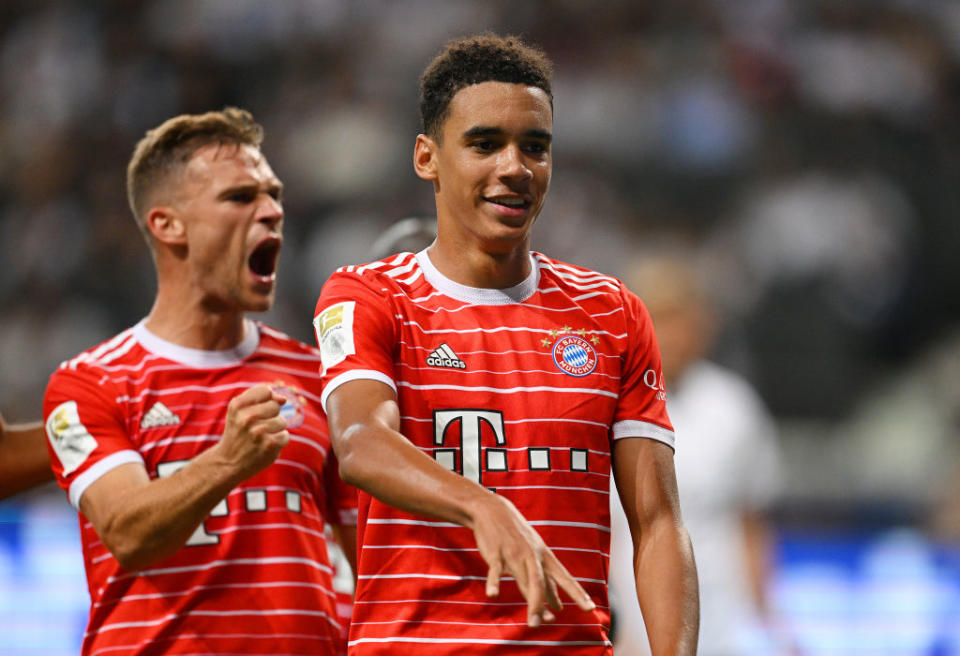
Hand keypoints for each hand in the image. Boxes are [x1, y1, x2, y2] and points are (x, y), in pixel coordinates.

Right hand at [215, 383, 289, 478]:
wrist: (227, 463)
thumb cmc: (238, 432)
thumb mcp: (240, 411)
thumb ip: (261, 398)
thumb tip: (283, 399)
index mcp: (237, 405)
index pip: (266, 390)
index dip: (266, 400)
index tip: (257, 411)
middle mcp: (247, 417)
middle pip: (276, 405)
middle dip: (271, 416)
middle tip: (256, 428)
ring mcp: (258, 431)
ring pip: (282, 421)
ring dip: (275, 430)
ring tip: (260, 438)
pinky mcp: (269, 444)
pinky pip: (285, 436)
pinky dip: (278, 442)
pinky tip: (265, 446)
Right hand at [471, 493, 594, 627]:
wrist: (493, 511)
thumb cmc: (517, 536)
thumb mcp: (536, 554)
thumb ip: (546, 581)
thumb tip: (558, 607)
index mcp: (545, 556)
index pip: (564, 577)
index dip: (577, 593)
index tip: (590, 608)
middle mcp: (532, 556)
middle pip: (541, 582)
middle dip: (545, 604)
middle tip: (548, 623)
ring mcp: (514, 555)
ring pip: (524, 580)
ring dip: (530, 602)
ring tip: (533, 623)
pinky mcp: (496, 554)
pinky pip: (495, 571)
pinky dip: (494, 583)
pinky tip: (493, 595)